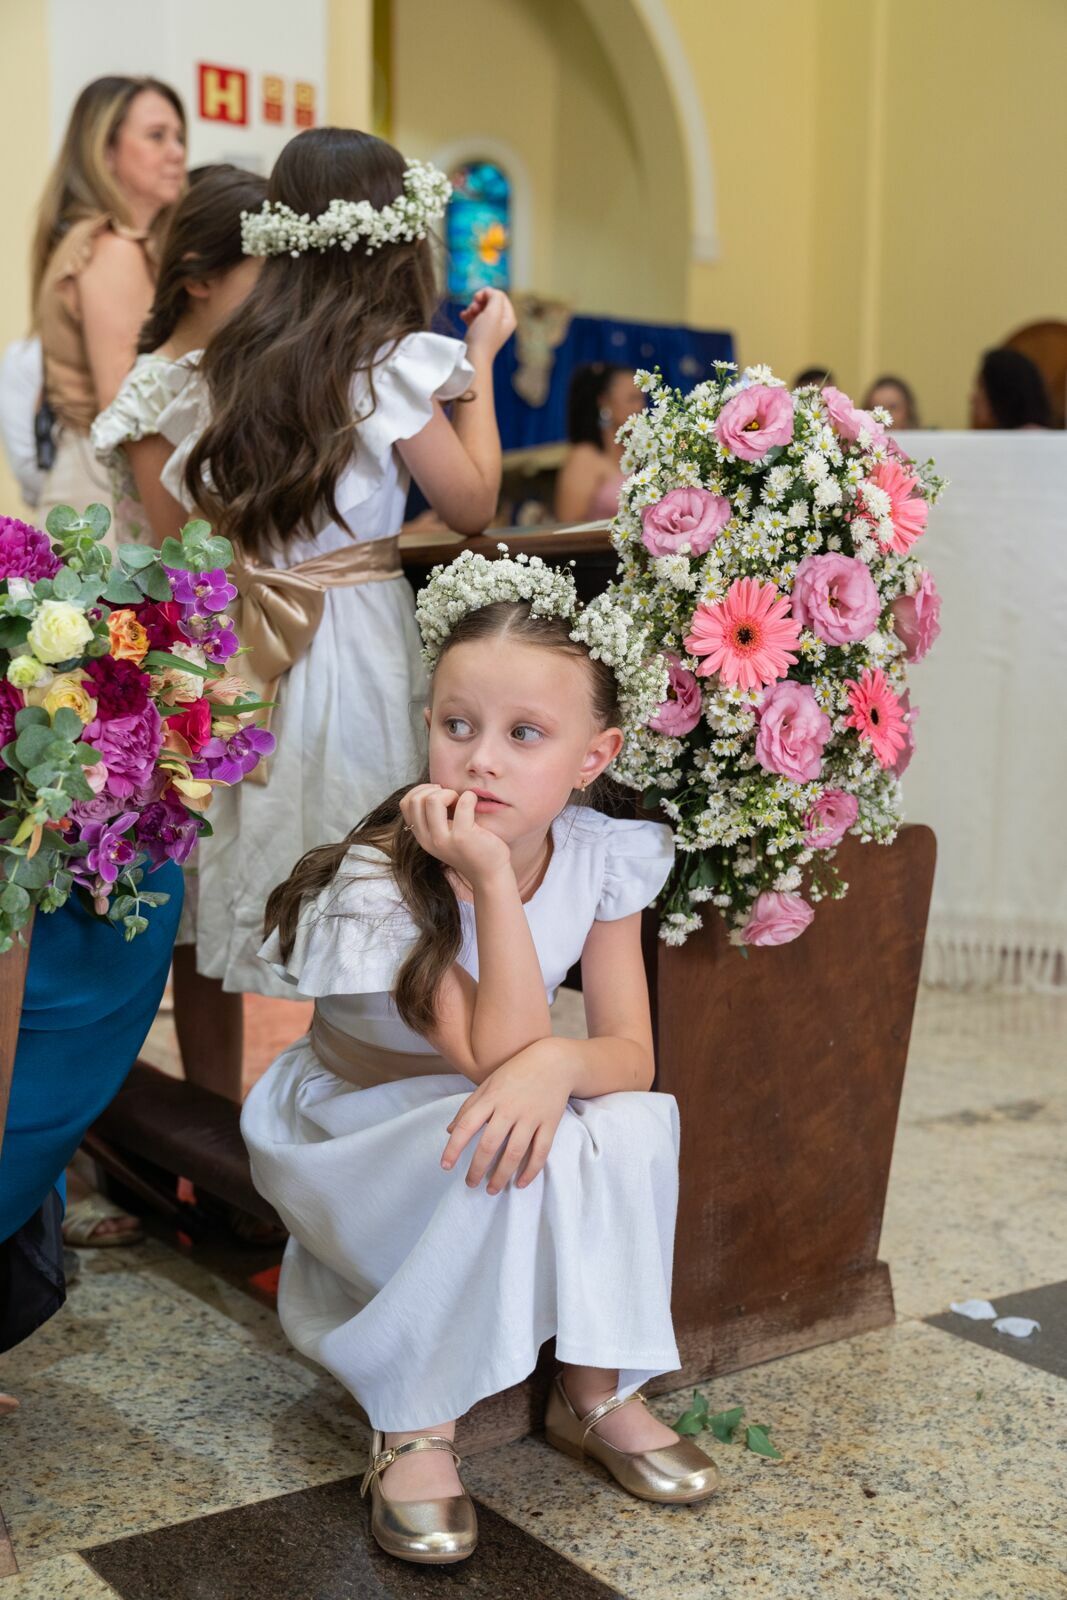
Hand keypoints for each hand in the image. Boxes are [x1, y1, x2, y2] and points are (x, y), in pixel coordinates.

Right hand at [400, 783, 510, 887]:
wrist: (489, 873)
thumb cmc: (470, 849)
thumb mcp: (443, 835)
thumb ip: (433, 818)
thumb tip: (434, 788)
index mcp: (422, 837)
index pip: (405, 804)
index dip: (421, 791)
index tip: (438, 795)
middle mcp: (428, 840)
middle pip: (416, 799)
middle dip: (435, 791)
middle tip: (452, 799)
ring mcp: (444, 839)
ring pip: (433, 800)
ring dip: (449, 793)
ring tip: (461, 802)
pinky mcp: (463, 837)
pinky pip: (463, 803)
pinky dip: (470, 797)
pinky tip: (475, 803)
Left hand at [441, 1039, 572, 1193]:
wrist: (554, 1062)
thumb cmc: (516, 1072)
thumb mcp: (488, 1084)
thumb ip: (468, 1107)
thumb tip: (449, 1131)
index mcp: (490, 1098)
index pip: (466, 1126)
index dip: (454, 1148)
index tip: (446, 1166)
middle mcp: (509, 1109)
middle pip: (489, 1145)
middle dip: (478, 1169)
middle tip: (470, 1184)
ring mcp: (531, 1117)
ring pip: (514, 1153)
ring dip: (501, 1175)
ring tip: (491, 1189)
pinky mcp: (550, 1124)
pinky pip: (540, 1152)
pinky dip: (531, 1171)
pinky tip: (520, 1183)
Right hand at [460, 288, 515, 358]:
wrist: (474, 358)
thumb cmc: (484, 336)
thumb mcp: (494, 312)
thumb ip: (495, 296)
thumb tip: (489, 292)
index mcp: (509, 318)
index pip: (500, 296)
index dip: (488, 293)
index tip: (477, 298)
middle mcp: (502, 323)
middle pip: (490, 301)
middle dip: (479, 301)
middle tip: (473, 307)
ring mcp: (490, 328)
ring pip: (481, 308)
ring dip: (472, 307)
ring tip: (468, 313)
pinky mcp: (480, 333)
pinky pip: (474, 317)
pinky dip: (468, 315)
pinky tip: (463, 317)